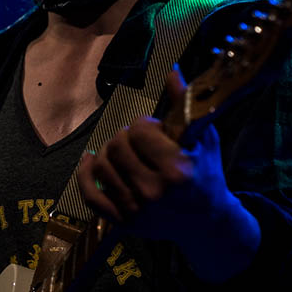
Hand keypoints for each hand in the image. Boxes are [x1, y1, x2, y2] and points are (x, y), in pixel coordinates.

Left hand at [75, 68, 256, 281]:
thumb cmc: (206, 173)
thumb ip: (184, 103)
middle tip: (139, 142)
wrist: (206, 220)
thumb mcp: (202, 138)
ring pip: (101, 165)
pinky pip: (89, 194)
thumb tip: (171, 69)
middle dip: (126, 136)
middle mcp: (154, 191)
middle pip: (117, 146)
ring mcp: (136, 209)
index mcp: (176, 169)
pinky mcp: (122, 222)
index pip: (138, 130)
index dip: (144, 125)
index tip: (155, 131)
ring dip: (108, 152)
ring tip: (123, 151)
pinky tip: (90, 160)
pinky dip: (84, 174)